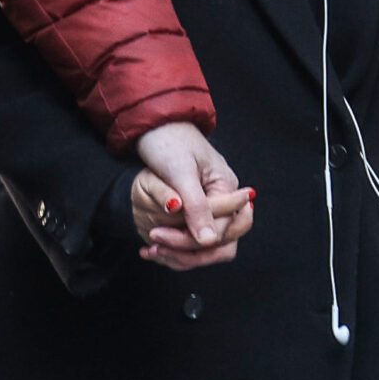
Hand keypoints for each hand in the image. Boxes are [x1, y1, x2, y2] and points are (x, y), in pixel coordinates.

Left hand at [134, 121, 248, 251]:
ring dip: (180, 253)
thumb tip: (209, 241)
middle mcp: (223, 199)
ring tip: (151, 249)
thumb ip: (197, 207)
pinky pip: (193, 238)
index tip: (161, 236)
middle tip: (156, 245)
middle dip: (188, 251)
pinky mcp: (195, 210)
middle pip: (220, 242)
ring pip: (206, 246)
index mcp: (227, 188)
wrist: (154, 126)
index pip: (224, 230)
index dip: (193, 240)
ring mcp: (211, 205)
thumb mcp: (181, 174)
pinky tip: (152, 247)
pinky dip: (174, 247)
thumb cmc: (169, 141)